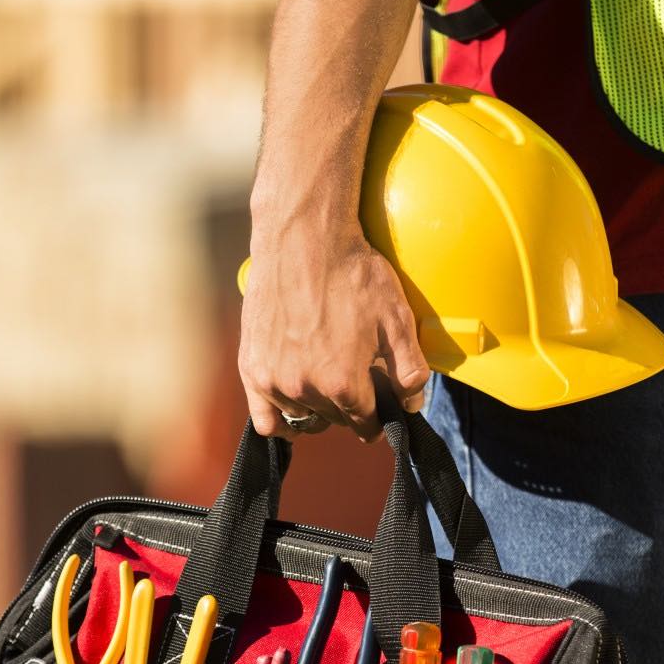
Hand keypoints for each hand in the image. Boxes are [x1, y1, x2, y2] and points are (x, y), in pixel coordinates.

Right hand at [238, 229, 427, 441]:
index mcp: (344, 383)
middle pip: (336, 419)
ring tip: (326, 380)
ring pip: (304, 417)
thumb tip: (411, 404)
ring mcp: (274, 380)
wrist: (303, 239)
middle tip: (356, 378)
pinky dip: (280, 420)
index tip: (381, 409)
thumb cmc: (351, 274)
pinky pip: (265, 418)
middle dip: (351, 406)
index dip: (379, 418)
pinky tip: (292, 413)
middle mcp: (306, 389)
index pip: (367, 424)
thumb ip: (410, 370)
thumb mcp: (396, 319)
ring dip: (318, 408)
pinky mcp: (252, 367)